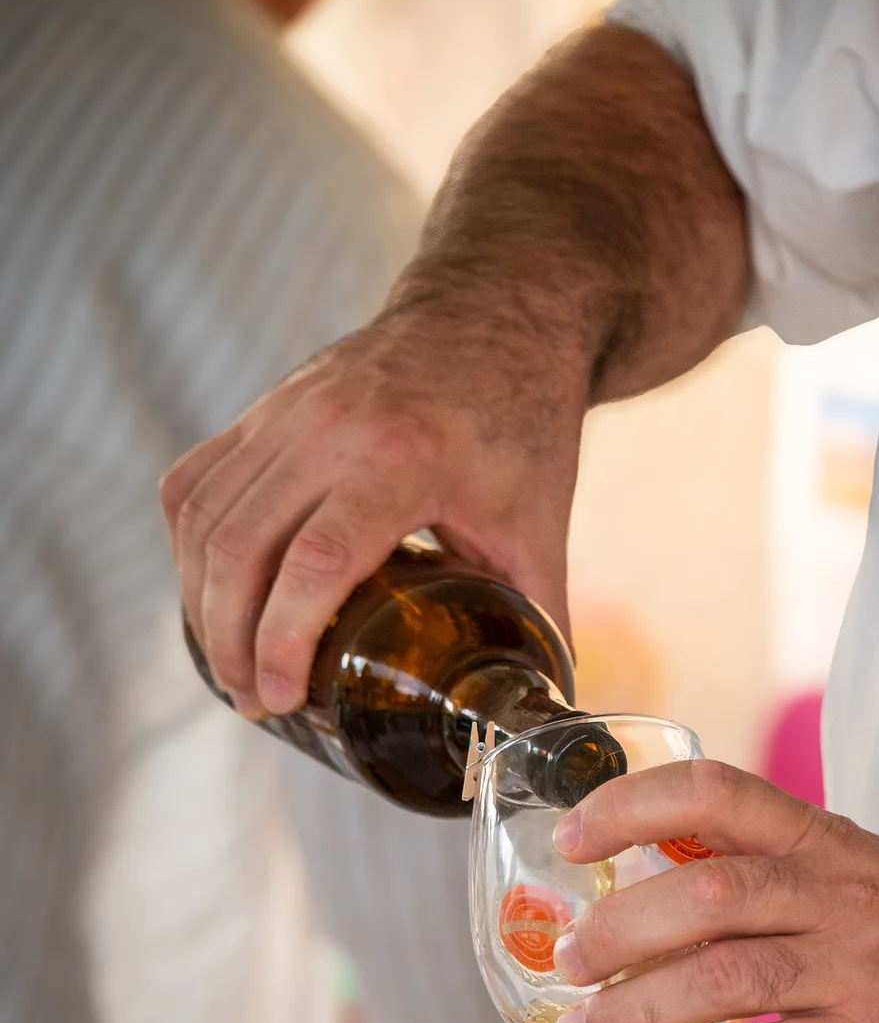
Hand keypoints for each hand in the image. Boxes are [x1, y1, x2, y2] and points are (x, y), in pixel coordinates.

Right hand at [160, 303, 583, 717]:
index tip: (281, 696)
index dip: (284, 640)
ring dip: (202, 602)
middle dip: (232, 640)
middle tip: (255, 699)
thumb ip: (541, 622)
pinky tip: (211, 595)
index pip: (317, 561)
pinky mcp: (265, 408)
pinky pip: (195, 483)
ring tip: (232, 665)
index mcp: (404, 457)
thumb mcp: (539, 526)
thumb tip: (543, 714)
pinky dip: (191, 548)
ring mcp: (287, 410)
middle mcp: (330, 427)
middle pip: (241, 547)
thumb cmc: (522, 421)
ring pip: (204, 517)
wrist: (498, 309)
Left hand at [549, 759, 878, 1022]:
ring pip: (724, 975)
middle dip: (619, 926)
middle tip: (567, 959)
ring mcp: (858, 970)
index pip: (715, 793)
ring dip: (636, 1008)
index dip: (631, 804)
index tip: (570, 834)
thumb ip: (770, 877)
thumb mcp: (859, 878)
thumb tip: (650, 892)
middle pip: (706, 889)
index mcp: (825, 842)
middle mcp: (838, 894)